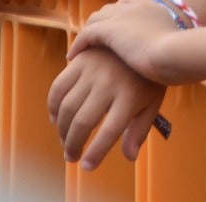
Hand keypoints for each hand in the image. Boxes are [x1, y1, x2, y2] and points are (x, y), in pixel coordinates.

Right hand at [48, 46, 166, 167]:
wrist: (145, 40)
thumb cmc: (149, 79)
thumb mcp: (152, 104)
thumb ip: (139, 131)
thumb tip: (129, 157)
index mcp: (130, 97)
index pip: (109, 132)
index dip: (96, 153)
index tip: (87, 166)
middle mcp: (109, 83)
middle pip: (83, 122)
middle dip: (73, 145)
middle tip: (72, 157)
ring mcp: (93, 70)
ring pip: (67, 107)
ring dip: (61, 129)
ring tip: (65, 141)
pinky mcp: (80, 60)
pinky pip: (58, 86)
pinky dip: (52, 105)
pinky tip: (56, 118)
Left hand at [67, 0, 177, 79]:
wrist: (179, 53)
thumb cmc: (185, 56)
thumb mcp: (182, 46)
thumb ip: (175, 47)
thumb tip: (178, 61)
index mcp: (156, 7)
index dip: (120, 13)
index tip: (116, 29)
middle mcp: (138, 6)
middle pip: (110, 9)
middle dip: (101, 23)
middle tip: (95, 41)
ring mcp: (123, 15)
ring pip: (96, 20)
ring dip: (88, 34)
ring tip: (81, 49)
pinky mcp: (110, 29)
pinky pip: (86, 34)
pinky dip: (78, 44)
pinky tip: (72, 57)